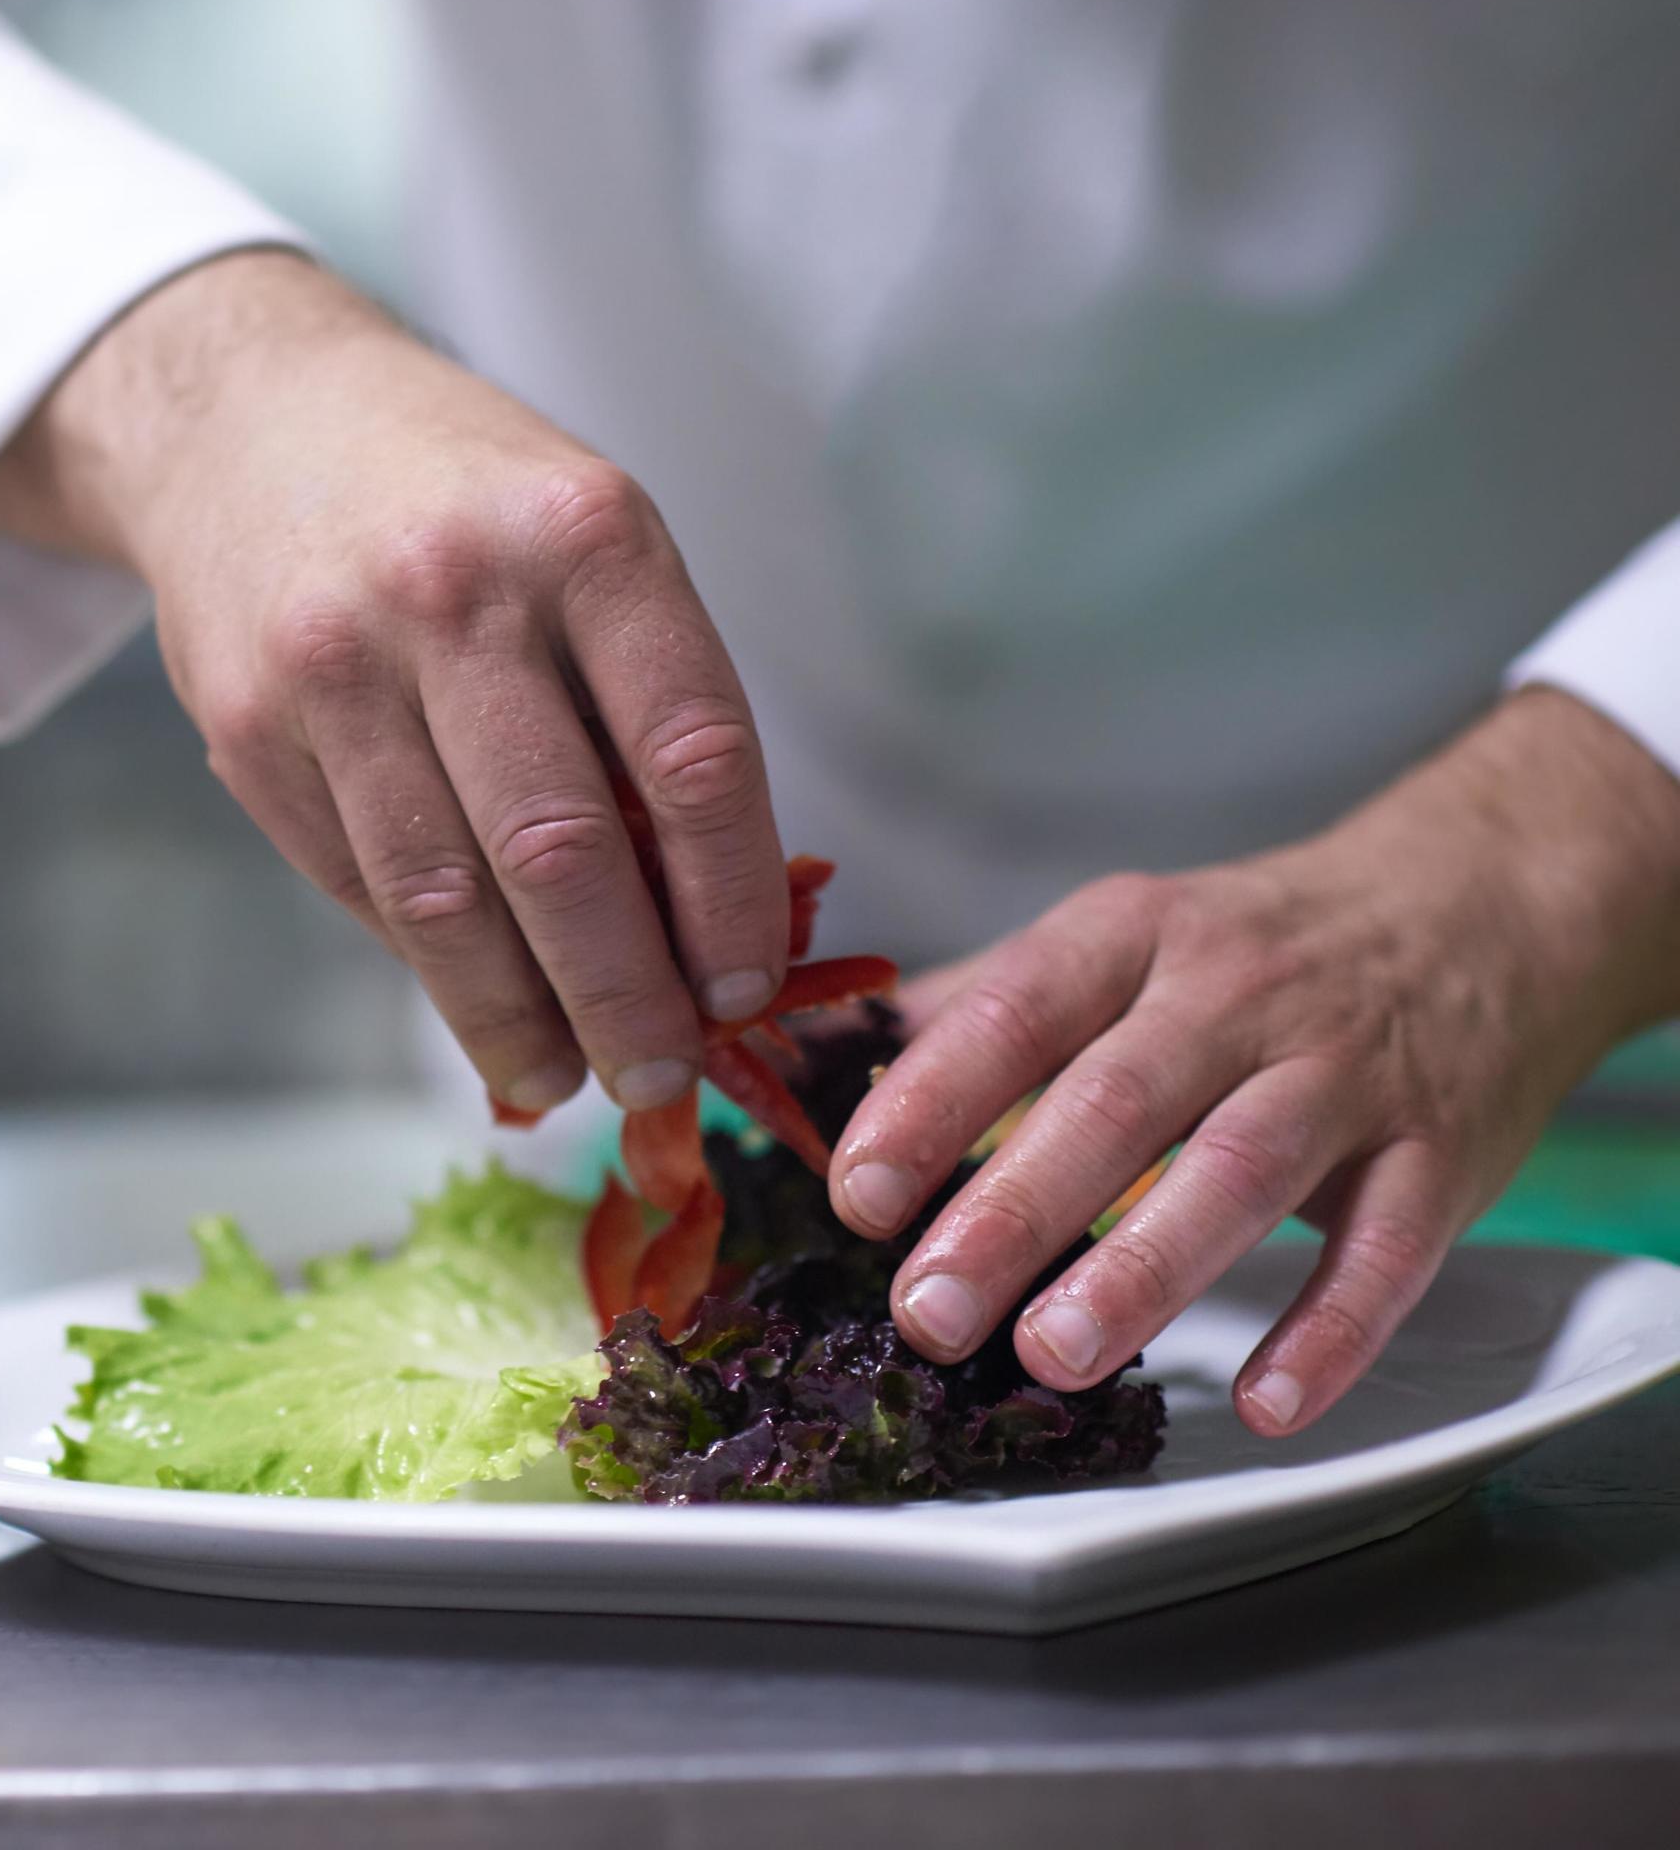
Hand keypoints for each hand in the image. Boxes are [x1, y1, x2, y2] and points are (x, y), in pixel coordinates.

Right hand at [0, 249, 788, 1116]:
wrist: (247, 417)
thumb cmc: (462, 501)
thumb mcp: (582, 542)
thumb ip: (642, 705)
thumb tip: (701, 926)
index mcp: (584, 535)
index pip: (692, 754)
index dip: (729, 899)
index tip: (746, 989)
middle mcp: (454, 593)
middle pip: (562, 852)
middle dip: (625, 997)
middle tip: (660, 1076)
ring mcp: (335, 664)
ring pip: (444, 897)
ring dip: (516, 1017)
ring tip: (564, 1079)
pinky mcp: (248, 727)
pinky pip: (360, 883)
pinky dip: (427, 964)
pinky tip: (477, 1005)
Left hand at [832, 687, 1679, 1435]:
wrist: (1480, 902)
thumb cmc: (1257, 946)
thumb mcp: (1119, 935)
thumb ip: (979, 1001)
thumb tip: (824, 1056)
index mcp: (1131, 936)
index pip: (1014, 1011)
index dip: (930, 1101)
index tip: (855, 1189)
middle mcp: (1233, 996)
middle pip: (1111, 1105)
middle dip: (1010, 1213)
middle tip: (926, 1310)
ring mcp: (1344, 1073)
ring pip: (1237, 1172)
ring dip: (1141, 1270)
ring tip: (1050, 1355)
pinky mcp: (1440, 1151)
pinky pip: (1386, 1249)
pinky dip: (1331, 1330)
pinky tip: (1268, 1402)